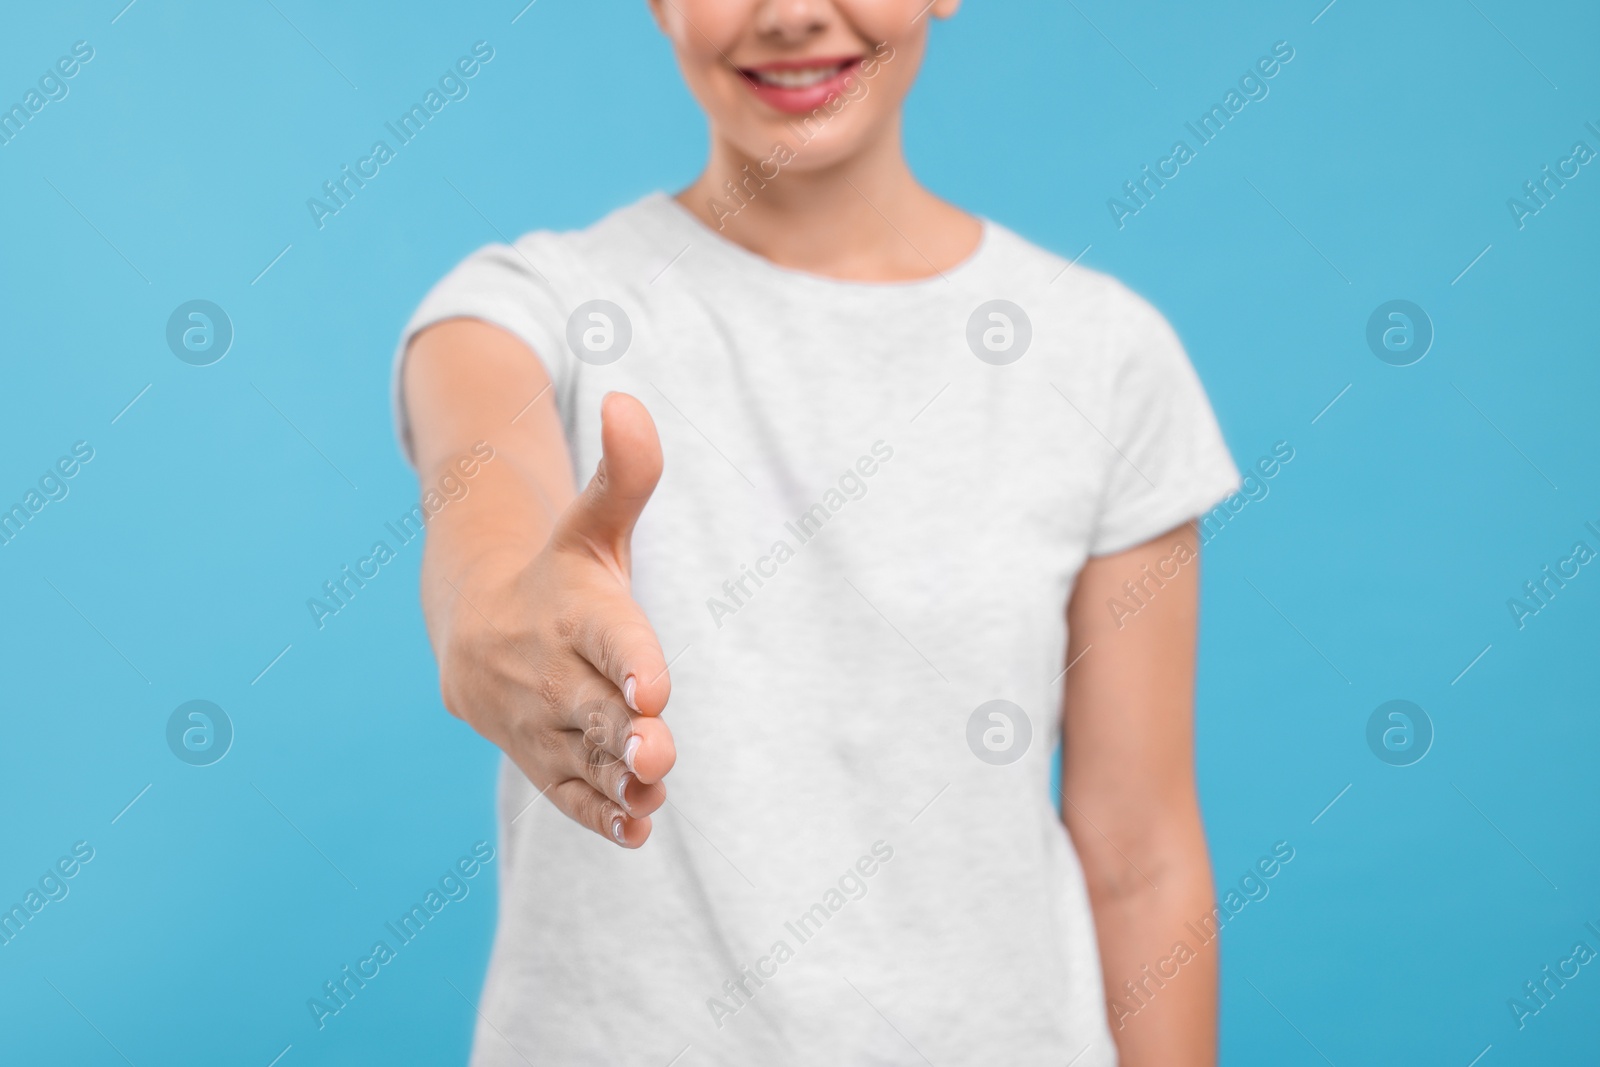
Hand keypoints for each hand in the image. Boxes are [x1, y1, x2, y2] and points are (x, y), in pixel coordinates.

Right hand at [436, 392, 674, 846]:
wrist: (477, 624)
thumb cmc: (560, 572)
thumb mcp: (593, 522)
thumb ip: (626, 473)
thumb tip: (629, 400)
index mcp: (570, 608)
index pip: (605, 634)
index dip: (630, 658)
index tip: (655, 685)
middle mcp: (549, 668)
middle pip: (593, 707)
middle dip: (625, 731)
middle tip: (658, 750)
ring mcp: (539, 720)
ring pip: (583, 756)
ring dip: (618, 779)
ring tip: (653, 795)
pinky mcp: (539, 758)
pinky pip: (566, 791)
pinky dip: (598, 813)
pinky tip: (635, 829)